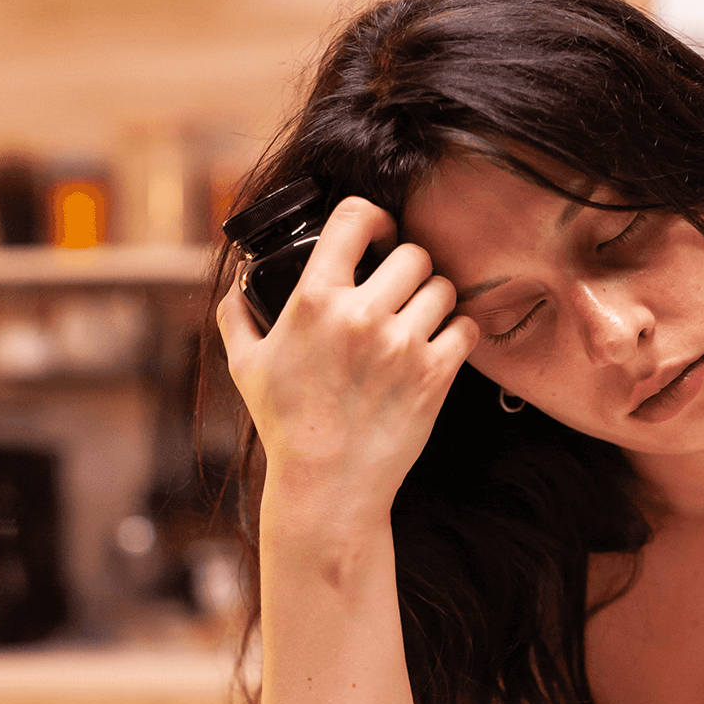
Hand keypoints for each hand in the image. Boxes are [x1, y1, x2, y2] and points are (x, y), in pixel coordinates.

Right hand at [217, 197, 478, 527]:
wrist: (328, 486)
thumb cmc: (286, 426)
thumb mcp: (245, 365)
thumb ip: (237, 314)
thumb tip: (240, 280)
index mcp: (314, 300)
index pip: (356, 217)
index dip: (374, 217)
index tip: (378, 234)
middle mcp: (361, 316)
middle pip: (412, 253)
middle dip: (408, 267)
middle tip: (401, 288)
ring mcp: (402, 345)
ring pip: (442, 287)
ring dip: (434, 299)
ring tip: (420, 319)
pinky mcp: (435, 375)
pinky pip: (465, 327)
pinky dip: (457, 333)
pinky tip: (440, 345)